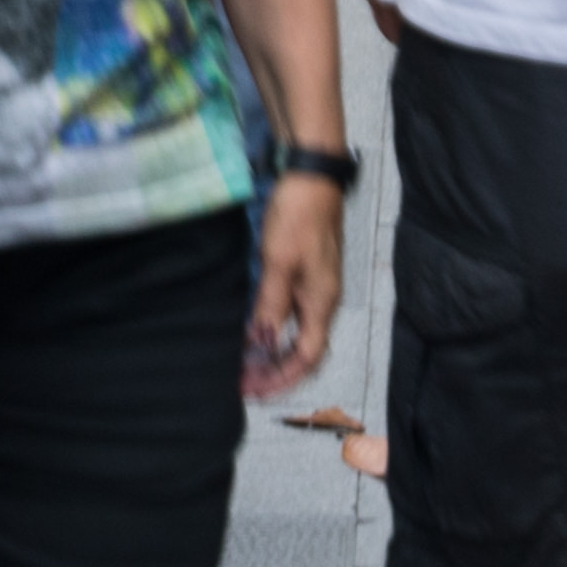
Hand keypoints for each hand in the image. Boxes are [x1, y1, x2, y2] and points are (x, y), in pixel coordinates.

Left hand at [243, 173, 345, 398]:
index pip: (307, 357)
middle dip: (275, 370)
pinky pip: (291, 312)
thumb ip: (271, 305)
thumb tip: (261, 343)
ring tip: (245, 361)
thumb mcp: (279, 262)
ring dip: (273, 350)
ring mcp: (315, 284)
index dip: (282, 378)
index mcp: (321, 302)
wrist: (311, 175)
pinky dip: (272, 326)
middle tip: (244, 381)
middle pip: (303, 349)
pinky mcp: (305, 270)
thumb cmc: (299, 216)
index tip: (254, 390)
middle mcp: (322, 299)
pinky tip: (254, 326)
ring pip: (296, 331)